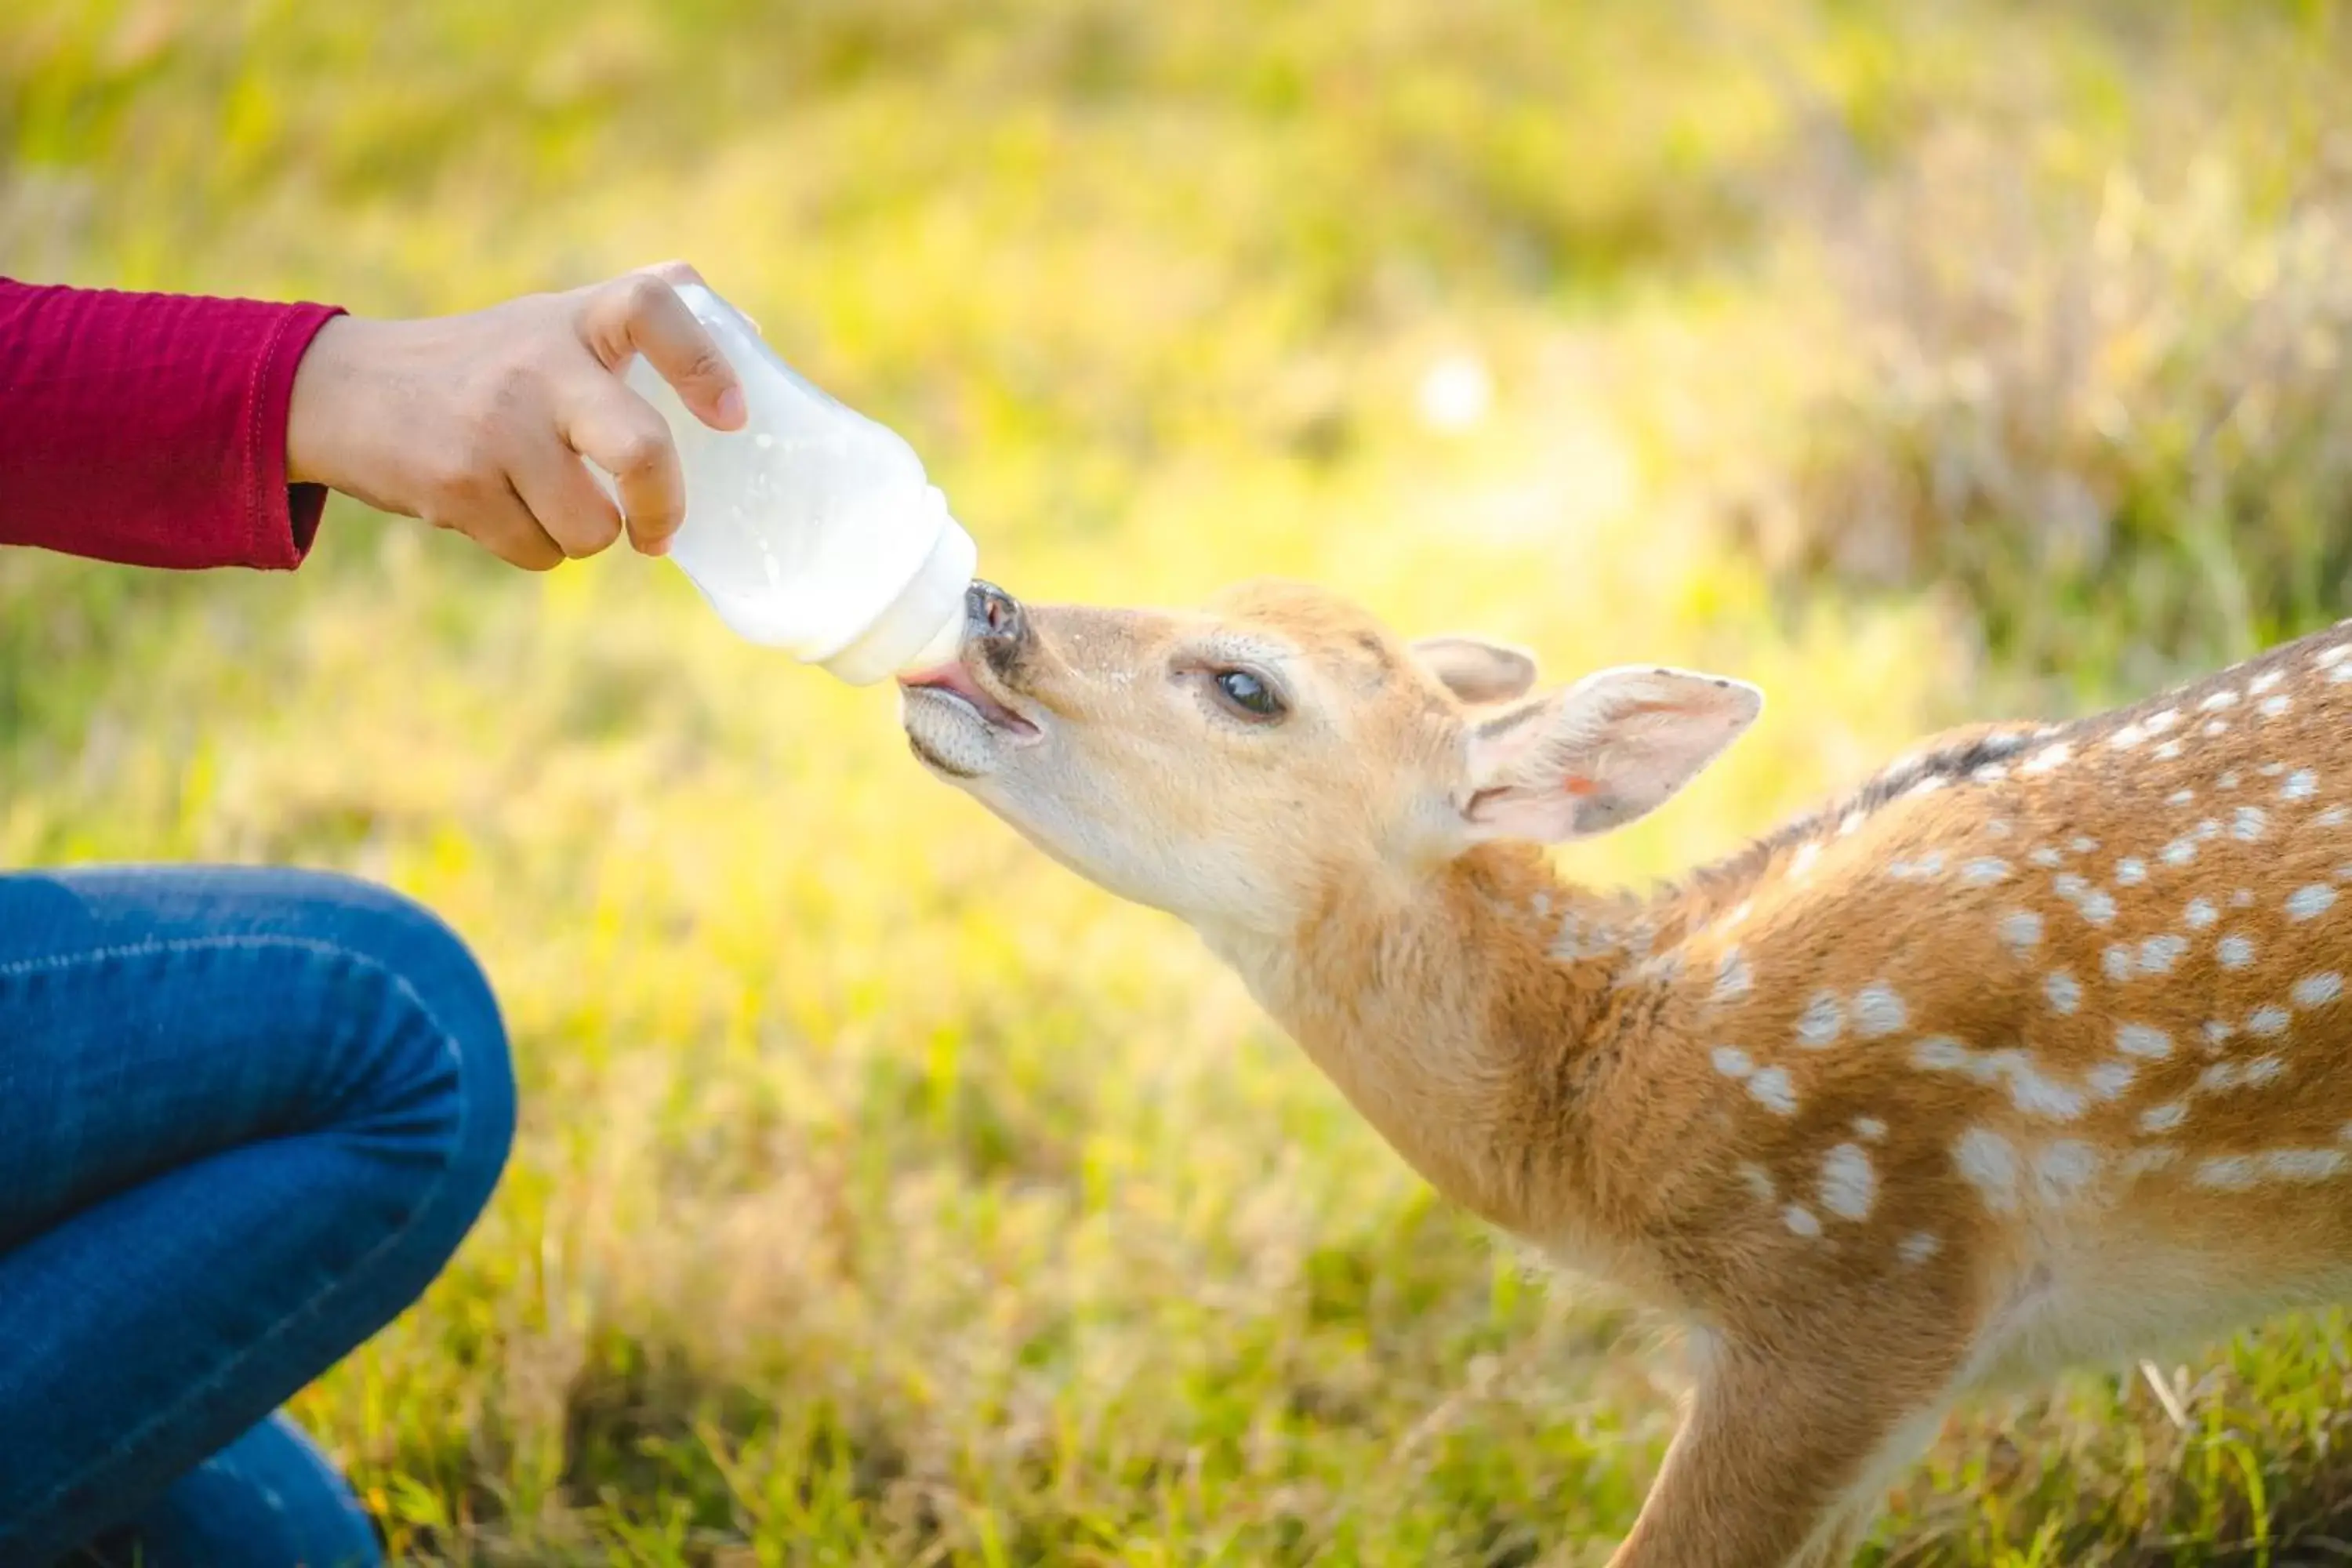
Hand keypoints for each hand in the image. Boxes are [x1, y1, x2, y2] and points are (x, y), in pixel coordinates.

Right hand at [285, 261, 746, 568]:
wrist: (343, 390)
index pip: (653, 305)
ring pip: (592, 528)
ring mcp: (496, 427)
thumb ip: (642, 315)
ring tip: (554, 504)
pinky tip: (505, 510)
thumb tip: (754, 337)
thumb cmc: (486, 364)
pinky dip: (538, 548)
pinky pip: (539, 554)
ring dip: (588, 537)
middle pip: (640, 449)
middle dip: (663, 507)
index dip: (705, 360)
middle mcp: (537, 364)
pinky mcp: (458, 484)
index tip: (733, 416)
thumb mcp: (555, 320)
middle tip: (662, 530)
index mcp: (573, 318)